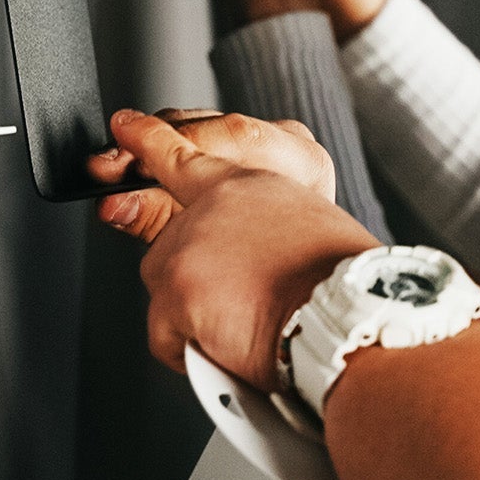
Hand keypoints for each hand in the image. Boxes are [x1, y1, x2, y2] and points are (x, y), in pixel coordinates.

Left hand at [87, 108, 376, 385]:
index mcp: (254, 183)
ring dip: (194, 314)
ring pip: (163, 285)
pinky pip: (159, 333)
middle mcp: (215, 202)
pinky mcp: (177, 285)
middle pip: (169, 240)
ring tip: (246, 322)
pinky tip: (226, 346)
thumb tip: (228, 252)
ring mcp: (190, 241)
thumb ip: (262, 226)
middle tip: (239, 300)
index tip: (126, 127)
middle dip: (193, 279)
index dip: (152, 139)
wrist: (354, 321)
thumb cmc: (349, 289)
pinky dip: (187, 351)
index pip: (191, 155)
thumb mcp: (313, 231)